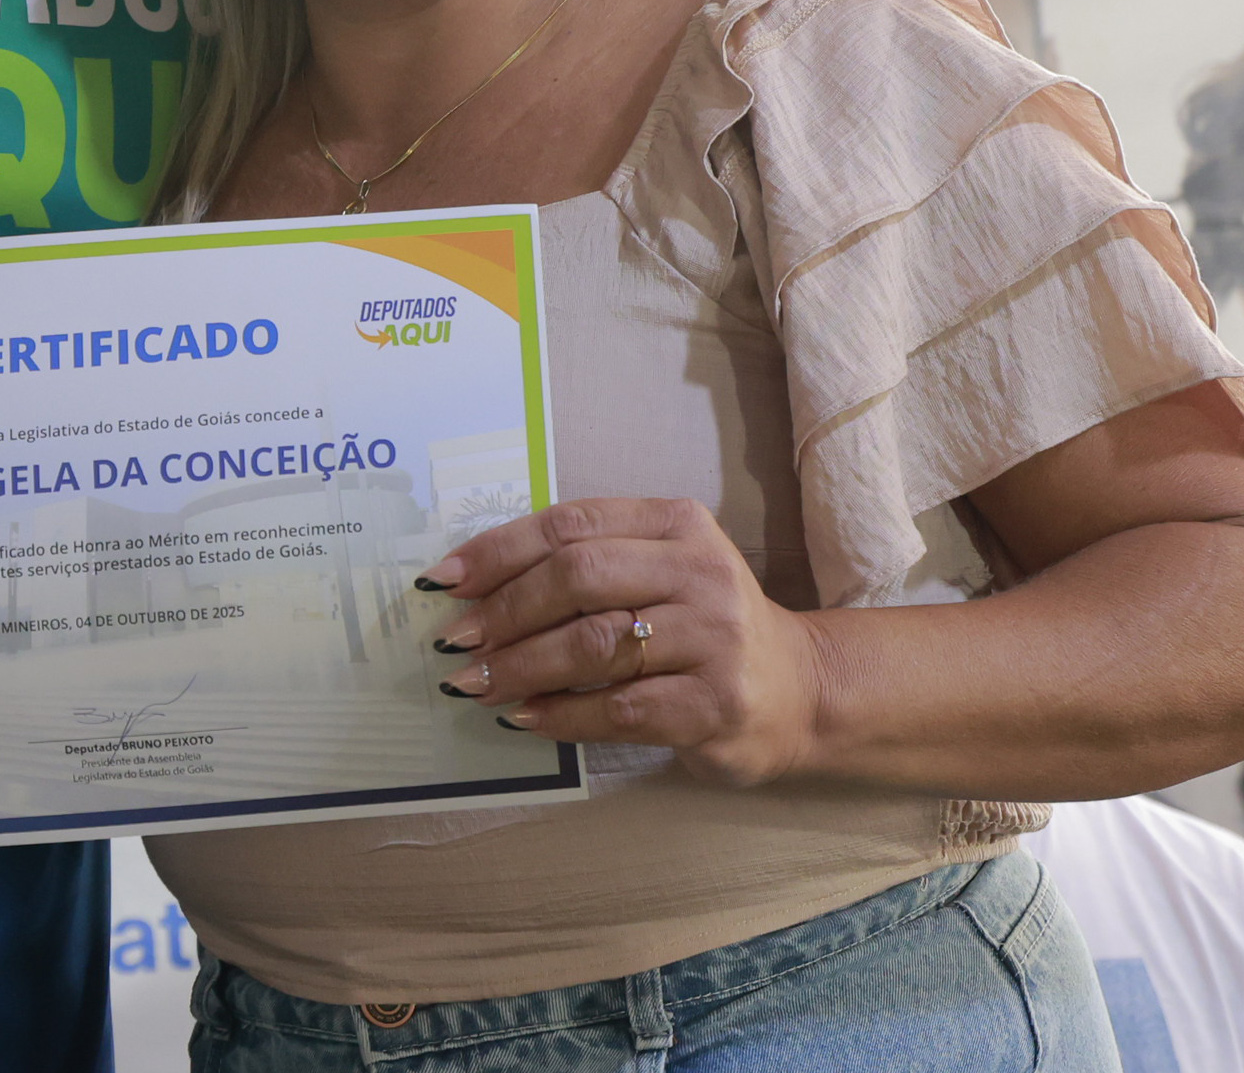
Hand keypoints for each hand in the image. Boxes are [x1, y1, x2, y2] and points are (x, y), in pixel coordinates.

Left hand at [420, 498, 825, 786]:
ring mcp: (714, 639)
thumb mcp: (658, 571)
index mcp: (677, 524)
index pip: (571, 525)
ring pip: (594, 645)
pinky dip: (562, 715)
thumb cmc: (703, 626)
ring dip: (521, 667)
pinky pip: (619, 708)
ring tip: (477, 683)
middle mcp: (700, 572)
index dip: (498, 550)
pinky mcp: (717, 703)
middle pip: (578, 578)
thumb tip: (475, 588)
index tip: (444, 580)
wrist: (799, 690)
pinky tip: (526, 719)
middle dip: (503, 611)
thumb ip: (587, 566)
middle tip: (455, 642)